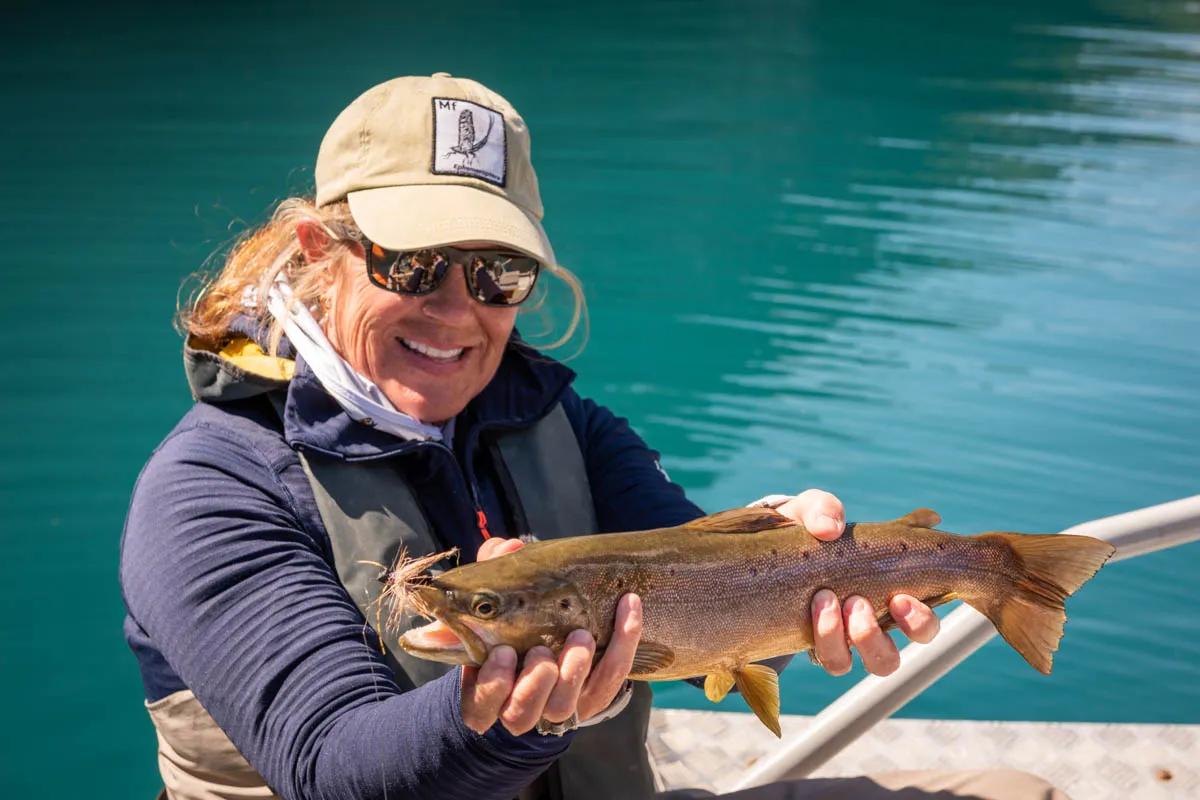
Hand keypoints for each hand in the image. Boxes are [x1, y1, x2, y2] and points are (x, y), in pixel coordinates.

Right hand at [459, 537, 643, 734]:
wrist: (549, 653)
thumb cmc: (511, 625)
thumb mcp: (495, 600)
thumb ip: (493, 572)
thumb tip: (508, 546)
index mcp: (484, 695)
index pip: (479, 707)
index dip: (491, 685)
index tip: (502, 653)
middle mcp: (519, 710)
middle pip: (522, 714)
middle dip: (534, 682)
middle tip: (541, 650)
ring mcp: (557, 708)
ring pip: (563, 707)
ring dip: (573, 672)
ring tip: (580, 636)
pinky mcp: (593, 698)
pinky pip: (611, 678)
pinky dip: (622, 642)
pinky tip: (628, 606)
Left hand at [775, 489, 940, 676]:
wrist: (762, 550)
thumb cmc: (804, 532)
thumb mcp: (812, 512)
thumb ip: (823, 509)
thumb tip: (831, 529)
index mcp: (889, 594)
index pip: (923, 623)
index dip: (921, 620)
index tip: (900, 598)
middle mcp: (873, 625)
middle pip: (894, 656)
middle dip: (880, 634)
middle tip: (857, 602)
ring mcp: (846, 641)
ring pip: (868, 664)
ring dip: (855, 638)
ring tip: (827, 600)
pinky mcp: (820, 647)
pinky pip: (834, 660)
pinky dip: (826, 636)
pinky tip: (814, 607)